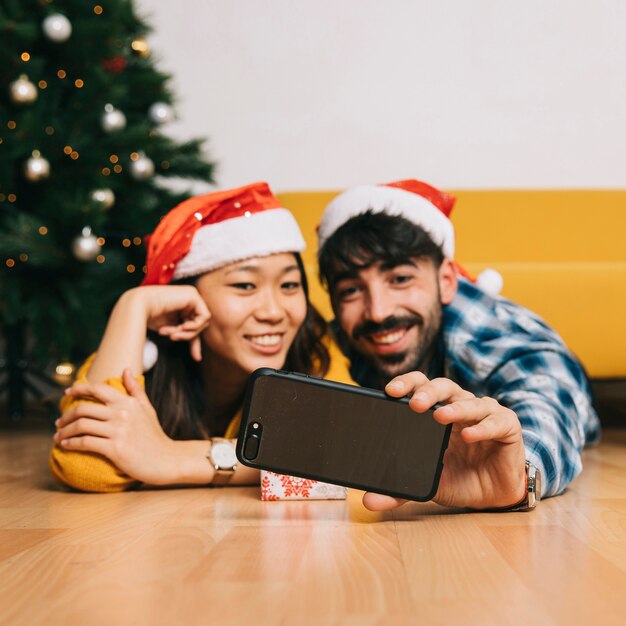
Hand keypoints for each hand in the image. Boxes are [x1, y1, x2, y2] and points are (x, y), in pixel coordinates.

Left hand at [54, 369, 181, 484]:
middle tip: (59, 422)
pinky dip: (71, 444)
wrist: (165, 459)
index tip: (67, 392)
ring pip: (81, 426)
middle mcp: (122, 414)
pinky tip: (66, 445)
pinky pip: (85, 443)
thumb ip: (135, 390)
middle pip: (83, 409)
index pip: (97, 389)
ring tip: (59, 436)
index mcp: (128, 402)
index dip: (79, 389)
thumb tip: (126, 370)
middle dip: (66, 415)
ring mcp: (118, 431)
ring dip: (65, 431)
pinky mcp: (115, 449)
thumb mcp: (147, 409)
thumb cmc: (154, 435)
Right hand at [128, 285, 210, 360]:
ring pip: (203, 322)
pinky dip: (194, 326)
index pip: (195, 326)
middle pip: (200, 325)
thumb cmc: (149, 318)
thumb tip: (199, 357)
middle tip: (172, 338)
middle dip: (187, 336)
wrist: (137, 307)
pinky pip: (204, 316)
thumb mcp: (171, 331)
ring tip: (172, 333)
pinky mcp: (193, 295)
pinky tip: (182, 326)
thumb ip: (185, 337)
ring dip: (187, 333)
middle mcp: (189, 299)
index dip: (195, 342)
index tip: (196, 358)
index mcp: (183, 306)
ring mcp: (192, 295)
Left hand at [362, 372, 525, 511]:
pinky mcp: (507, 426)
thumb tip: (368, 500)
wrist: (495, 495)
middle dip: (428, 393)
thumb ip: (401, 489)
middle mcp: (460, 405)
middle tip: (415, 405)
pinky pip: (497, 421)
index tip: (389, 391)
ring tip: (441, 416)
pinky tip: (471, 435)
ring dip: (456, 408)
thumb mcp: (428, 482)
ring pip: (470, 401)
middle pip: (443, 387)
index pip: (420, 387)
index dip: (406, 384)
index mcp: (437, 411)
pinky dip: (483, 427)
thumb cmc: (460, 477)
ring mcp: (484, 413)